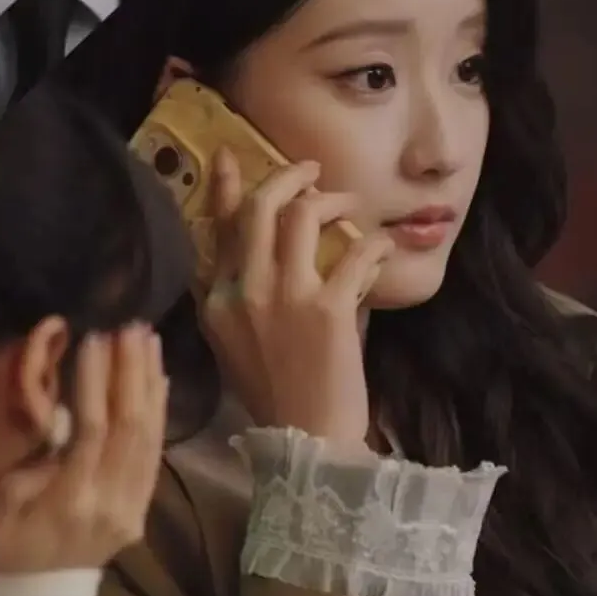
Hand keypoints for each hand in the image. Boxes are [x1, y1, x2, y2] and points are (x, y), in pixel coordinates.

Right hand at [0, 326, 168, 574]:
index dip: (96, 381)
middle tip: (129, 325)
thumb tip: (52, 411)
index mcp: (71, 503)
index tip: (94, 337)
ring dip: (149, 382)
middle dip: (130, 370)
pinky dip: (160, 411)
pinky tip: (159, 377)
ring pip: (150, 436)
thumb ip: (25, 463)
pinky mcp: (140, 510)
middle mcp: (111, 507)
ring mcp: (131, 510)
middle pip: (130, 427)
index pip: (93, 430)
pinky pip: (156, 454)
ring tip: (147, 337)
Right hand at [199, 151, 392, 450]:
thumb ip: (234, 296)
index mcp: (215, 300)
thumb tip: (253, 251)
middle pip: (260, 207)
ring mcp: (285, 296)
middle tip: (308, 170)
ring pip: (302, 216)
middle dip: (287, 177)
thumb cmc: (273, 393)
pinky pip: (354, 254)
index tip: (229, 155)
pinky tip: (381, 246)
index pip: (219, 228)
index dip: (227, 187)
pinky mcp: (328, 309)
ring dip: (330, 200)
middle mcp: (243, 290)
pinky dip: (372, 244)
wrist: (308, 440)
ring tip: (347, 204)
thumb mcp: (232, 342)